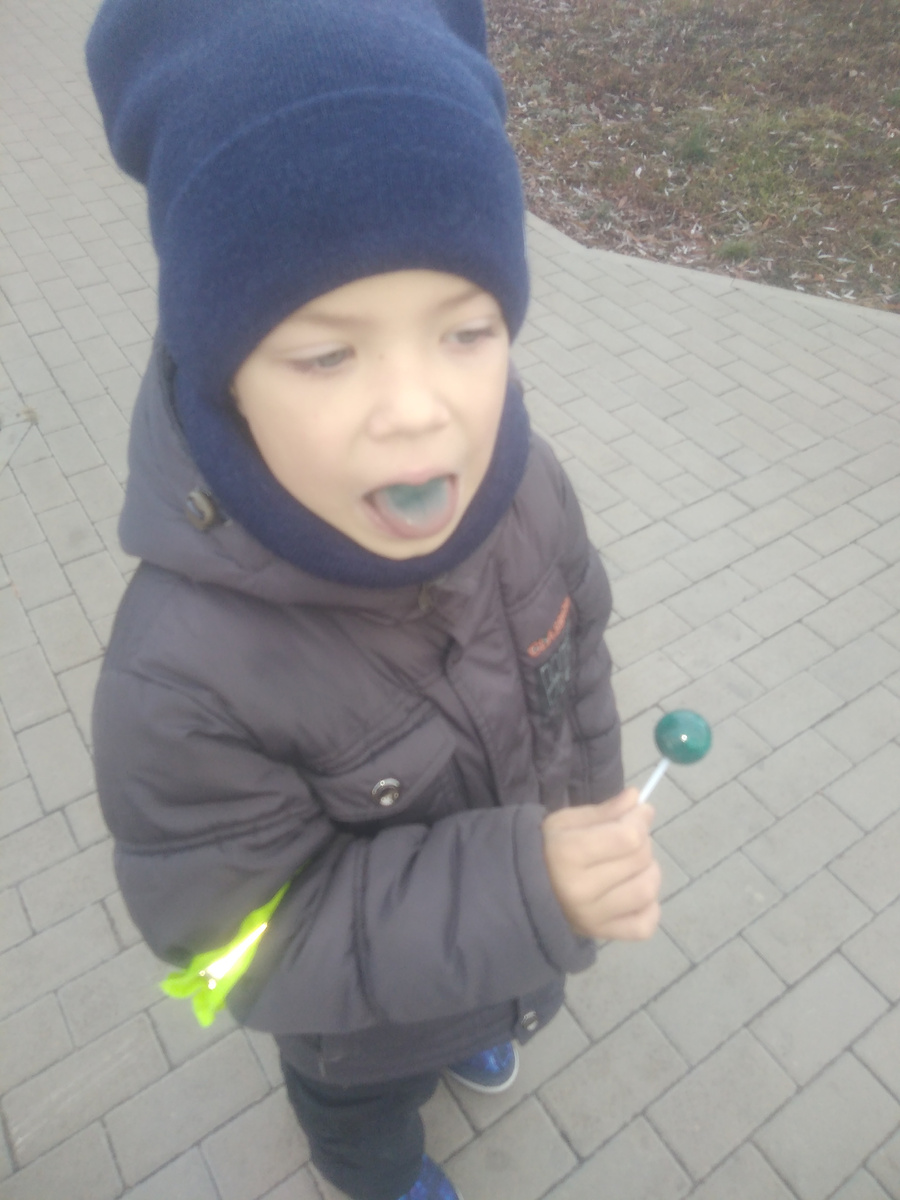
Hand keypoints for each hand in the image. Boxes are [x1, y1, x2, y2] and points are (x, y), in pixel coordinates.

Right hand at [542, 787, 660, 940]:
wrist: (522, 891)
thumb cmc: (545, 849)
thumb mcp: (566, 822)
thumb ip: (605, 811)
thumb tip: (637, 799)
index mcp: (568, 853)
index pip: (628, 837)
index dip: (640, 820)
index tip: (638, 812)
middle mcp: (581, 889)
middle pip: (640, 860)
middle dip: (643, 842)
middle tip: (631, 838)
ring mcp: (593, 917)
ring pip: (646, 891)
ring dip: (649, 872)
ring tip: (634, 865)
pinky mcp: (602, 934)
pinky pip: (644, 925)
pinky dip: (650, 907)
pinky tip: (635, 893)